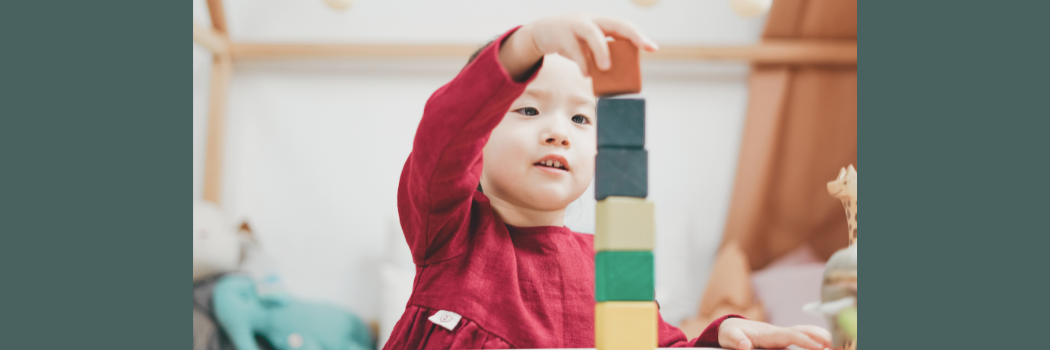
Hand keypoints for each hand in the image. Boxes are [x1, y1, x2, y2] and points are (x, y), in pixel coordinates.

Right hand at [499, 15, 657, 79]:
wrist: (542, 32)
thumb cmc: (571, 41)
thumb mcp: (587, 46)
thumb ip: (600, 56)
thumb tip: (615, 76)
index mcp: (601, 23)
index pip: (624, 26)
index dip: (638, 36)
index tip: (652, 48)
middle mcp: (591, 21)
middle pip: (614, 24)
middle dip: (631, 35)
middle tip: (641, 48)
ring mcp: (575, 26)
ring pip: (592, 33)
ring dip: (601, 50)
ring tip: (606, 68)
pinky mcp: (561, 35)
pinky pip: (573, 49)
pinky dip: (581, 63)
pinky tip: (587, 74)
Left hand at [718, 318, 831, 349]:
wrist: (733, 328)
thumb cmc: (731, 333)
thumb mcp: (729, 337)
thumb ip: (736, 341)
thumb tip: (744, 346)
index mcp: (769, 333)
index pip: (791, 335)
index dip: (806, 340)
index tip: (819, 347)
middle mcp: (779, 332)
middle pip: (804, 330)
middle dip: (820, 336)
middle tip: (836, 344)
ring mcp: (783, 335)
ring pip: (806, 331)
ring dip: (821, 335)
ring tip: (836, 344)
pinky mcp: (784, 339)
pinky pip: (803, 336)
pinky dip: (816, 337)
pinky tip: (826, 344)